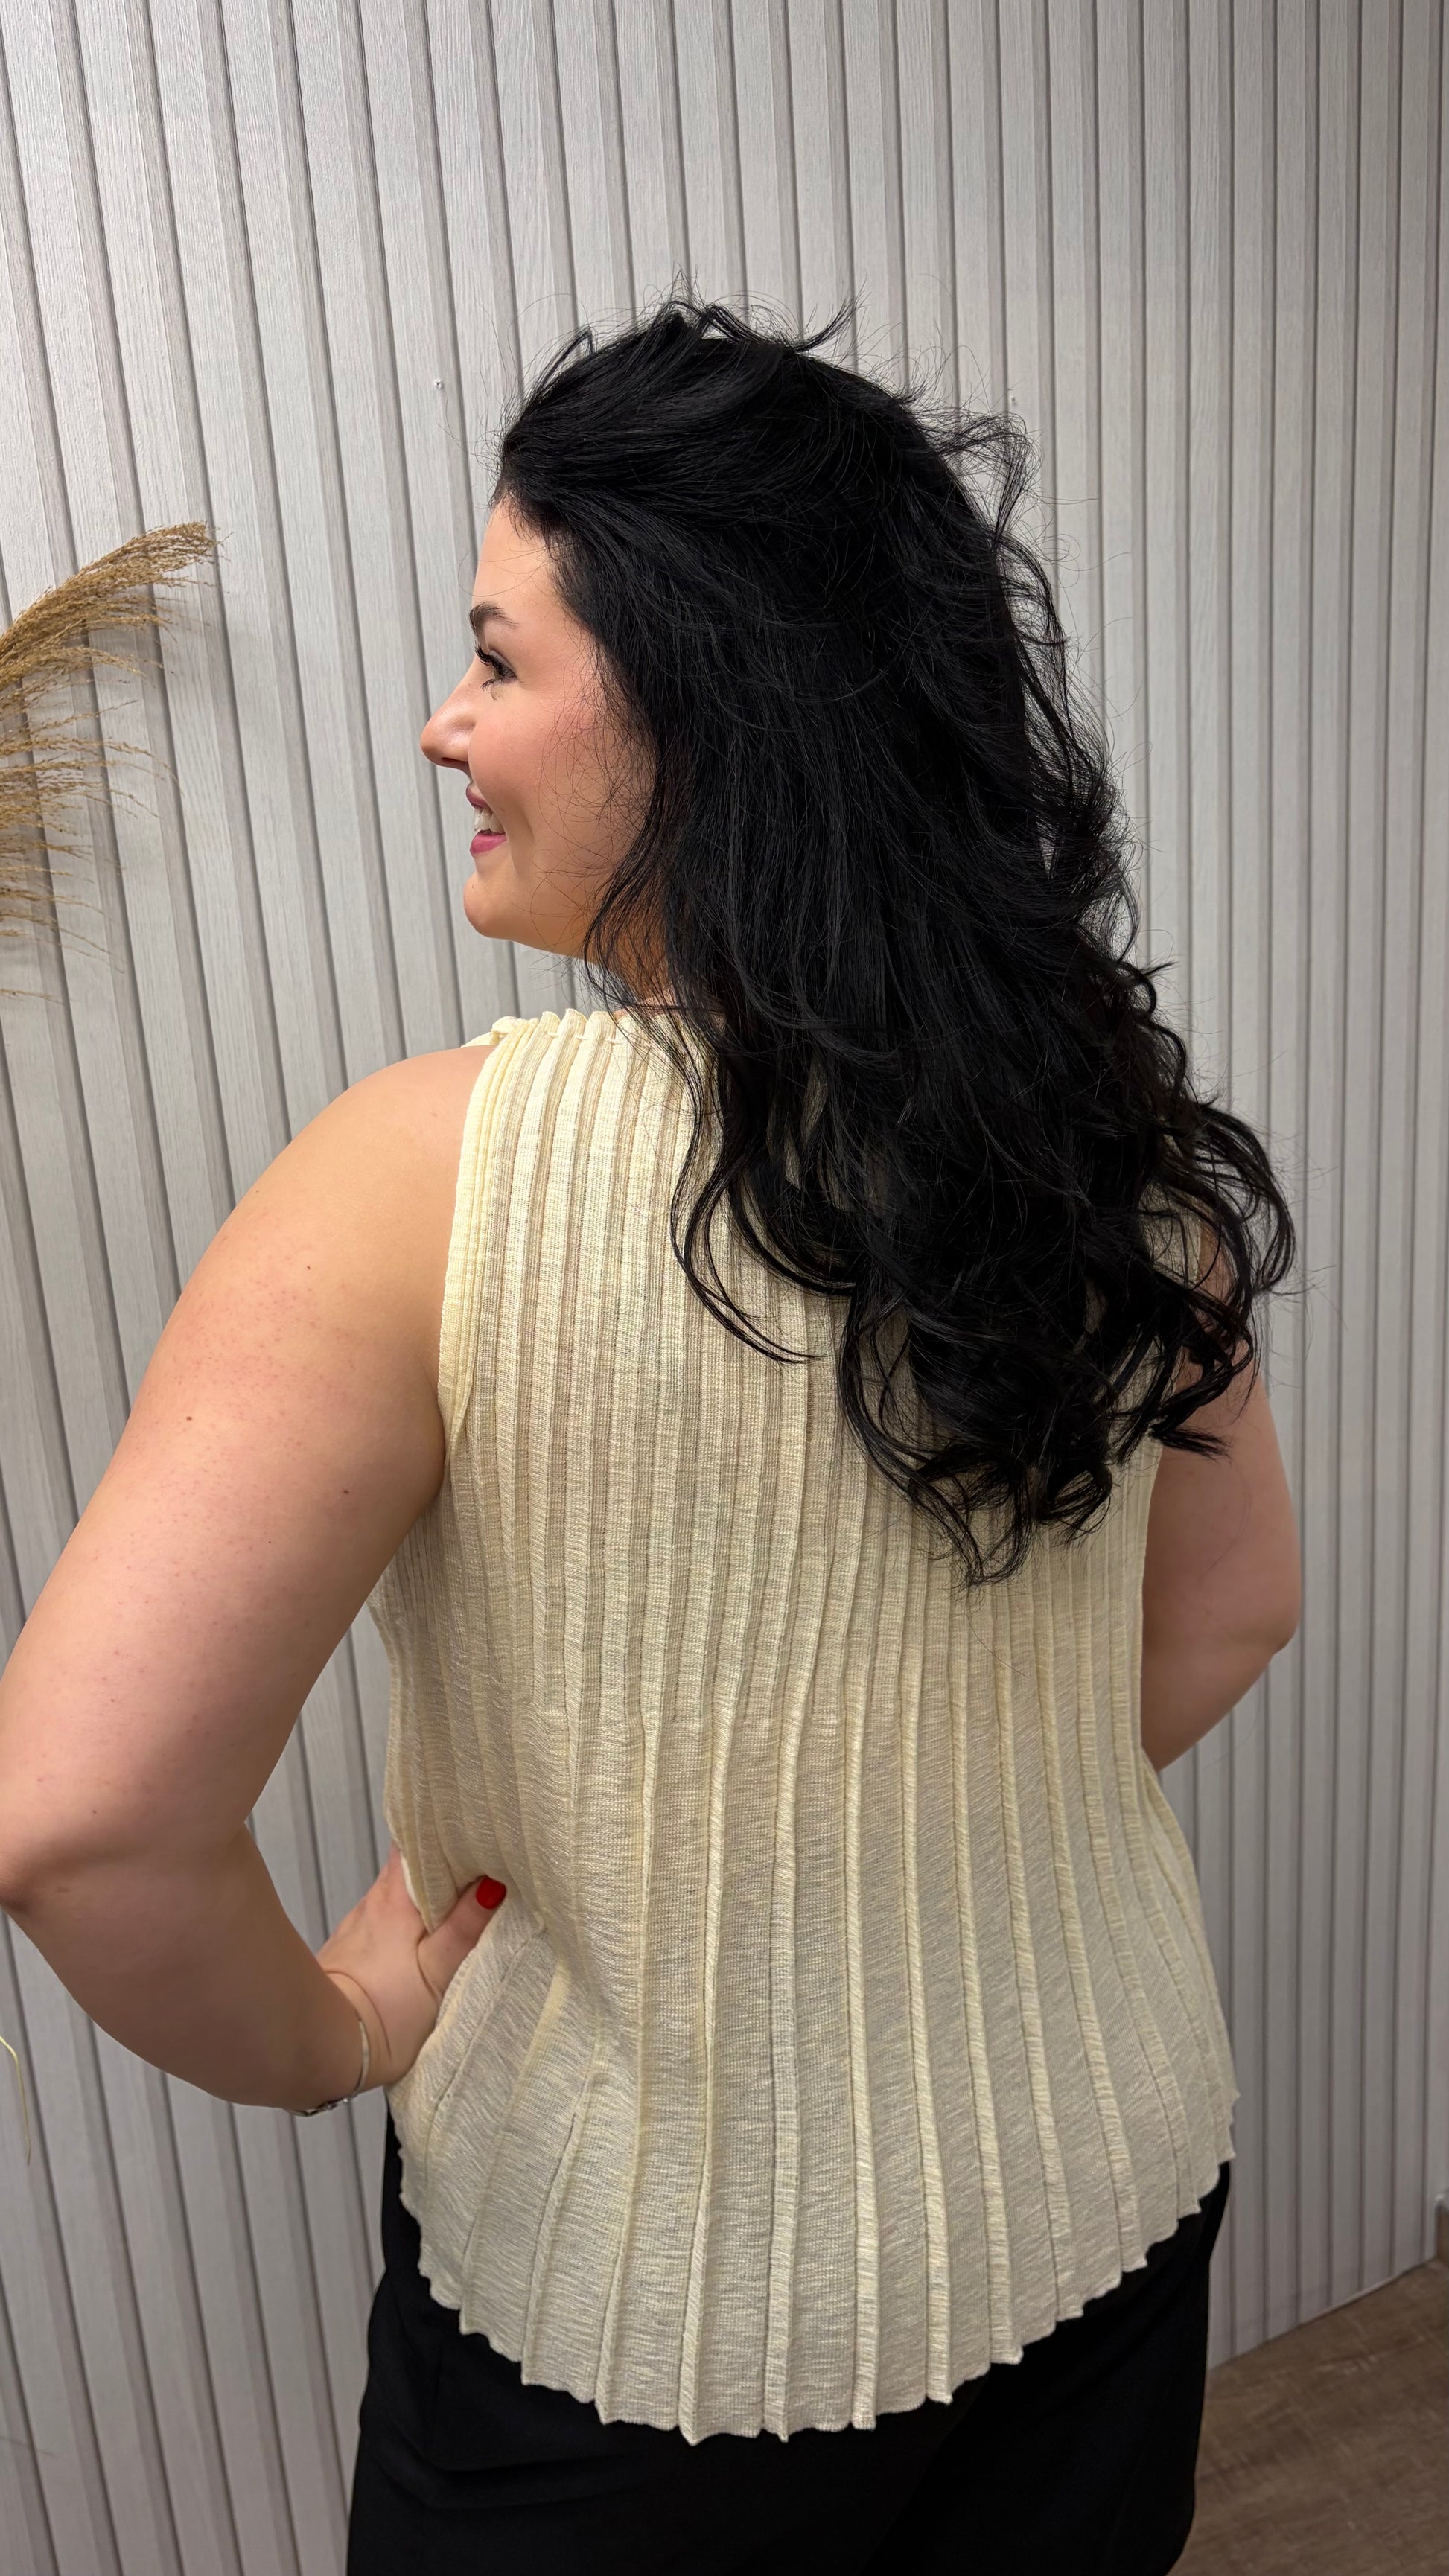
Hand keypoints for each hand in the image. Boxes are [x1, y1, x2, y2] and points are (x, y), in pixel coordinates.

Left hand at [315, 1843, 505, 2093]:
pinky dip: (404, 1922)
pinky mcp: (349, 1951)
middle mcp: (373, 1902)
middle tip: (479, 1869)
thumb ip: (463, 1928)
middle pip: (409, 1867)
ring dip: (423, 1895)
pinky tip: (419, 1939)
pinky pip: (383, 1922)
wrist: (321, 2047)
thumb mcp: (435, 1974)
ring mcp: (357, 1926)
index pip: (417, 1842)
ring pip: (396, 1894)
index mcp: (395, 1897)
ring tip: (458, 1904)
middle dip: (441, 1864)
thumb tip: (493, 1884)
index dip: (445, 1834)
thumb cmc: (383, 2013)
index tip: (475, 1838)